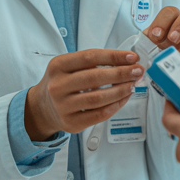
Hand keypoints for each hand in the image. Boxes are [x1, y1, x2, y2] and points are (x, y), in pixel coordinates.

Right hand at [25, 49, 142, 139]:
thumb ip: (92, 63)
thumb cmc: (61, 83)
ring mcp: (63, 106)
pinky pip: (99, 114)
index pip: (90, 57)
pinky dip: (115, 106)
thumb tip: (125, 62)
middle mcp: (58, 86)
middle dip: (121, 73)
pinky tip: (124, 98)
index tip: (132, 57)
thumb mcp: (67, 67)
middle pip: (95, 77)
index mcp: (58, 66)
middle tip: (138, 71)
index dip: (114, 56)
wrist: (42, 108)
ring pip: (98, 98)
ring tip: (133, 84)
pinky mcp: (71, 123)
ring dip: (120, 90)